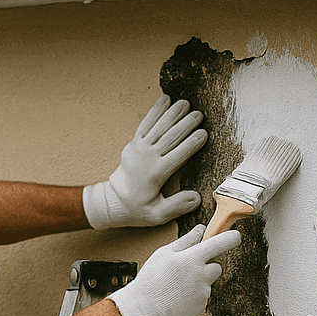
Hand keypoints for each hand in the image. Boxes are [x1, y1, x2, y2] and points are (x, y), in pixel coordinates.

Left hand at [83, 96, 206, 228]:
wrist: (112, 202)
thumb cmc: (136, 209)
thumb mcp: (157, 215)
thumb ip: (177, 206)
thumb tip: (196, 198)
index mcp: (156, 173)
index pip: (178, 155)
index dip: (191, 144)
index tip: (204, 134)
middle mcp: (147, 158)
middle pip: (170, 137)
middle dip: (186, 124)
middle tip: (200, 115)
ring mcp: (139, 148)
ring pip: (158, 127)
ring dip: (172, 114)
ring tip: (185, 103)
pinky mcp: (134, 143)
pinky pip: (146, 124)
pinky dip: (155, 111)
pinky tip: (165, 100)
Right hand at [110, 226, 240, 315]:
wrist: (144, 310)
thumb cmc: (151, 280)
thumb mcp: (164, 253)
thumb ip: (186, 240)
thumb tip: (201, 230)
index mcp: (193, 258)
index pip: (222, 243)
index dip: (231, 237)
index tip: (235, 236)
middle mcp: (202, 275)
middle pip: (216, 266)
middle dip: (206, 266)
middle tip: (187, 269)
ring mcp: (203, 292)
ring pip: (207, 282)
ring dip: (197, 282)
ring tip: (176, 286)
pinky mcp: (200, 306)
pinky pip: (201, 297)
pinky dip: (192, 295)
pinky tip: (177, 296)